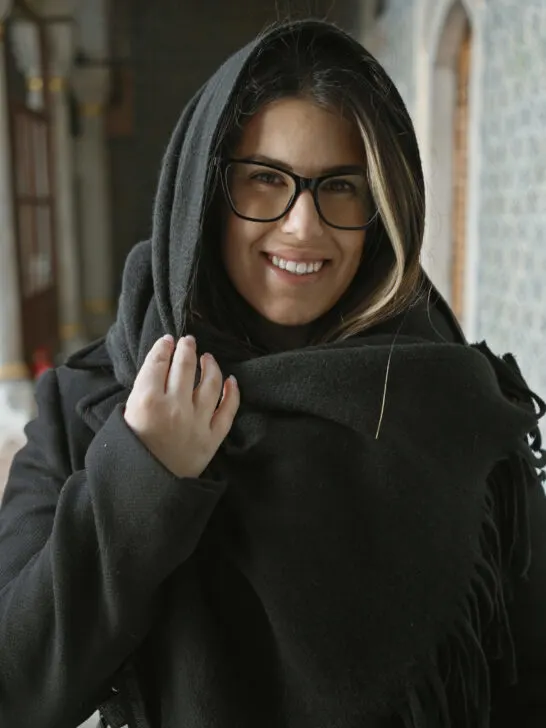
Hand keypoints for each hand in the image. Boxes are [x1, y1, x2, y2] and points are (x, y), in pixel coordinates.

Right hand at [124, 335, 239, 477]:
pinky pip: (228, 410)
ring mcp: (196, 423)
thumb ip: (138, 395)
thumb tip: (155, 371)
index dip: (163, 347)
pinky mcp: (212, 439)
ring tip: (207, 357)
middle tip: (188, 341)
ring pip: (210, 382)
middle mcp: (174, 408)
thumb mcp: (121, 421)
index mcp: (146, 402)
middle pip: (184, 367)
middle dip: (186, 349)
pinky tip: (231, 380)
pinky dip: (232, 392)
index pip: (158, 363)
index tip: (167, 340)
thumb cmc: (128, 457)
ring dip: (210, 365)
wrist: (145, 494)